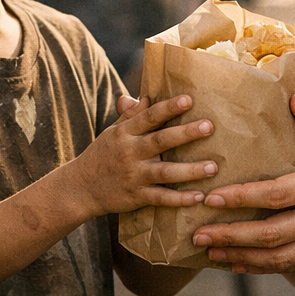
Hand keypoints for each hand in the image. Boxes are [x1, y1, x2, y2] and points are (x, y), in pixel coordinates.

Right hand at [73, 94, 216, 215]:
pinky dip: (179, 199)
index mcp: (125, 133)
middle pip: (160, 141)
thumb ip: (130, 116)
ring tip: (213, 167)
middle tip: (209, 127)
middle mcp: (130, 152)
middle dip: (185, 134)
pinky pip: (161, 198)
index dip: (168, 108)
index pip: (149, 117)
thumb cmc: (102, 155)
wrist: (80, 188)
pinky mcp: (137, 196)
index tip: (189, 99)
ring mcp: (134, 176)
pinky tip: (198, 196)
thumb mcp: (112, 132)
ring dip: (190, 170)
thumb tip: (145, 96)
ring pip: (165, 172)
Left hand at [190, 95, 294, 273]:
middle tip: (198, 234)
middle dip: (231, 237)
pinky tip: (241, 263)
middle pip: (272, 235)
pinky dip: (265, 266)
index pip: (277, 195)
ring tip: (210, 253)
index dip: (241, 199)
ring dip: (243, 258)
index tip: (211, 198)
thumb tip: (292, 100)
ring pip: (281, 258)